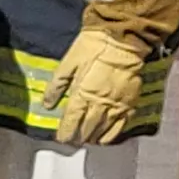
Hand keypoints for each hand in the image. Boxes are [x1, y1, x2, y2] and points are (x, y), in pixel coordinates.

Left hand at [47, 29, 146, 145]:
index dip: (65, 132)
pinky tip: (106, 137)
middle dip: (78, 137)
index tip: (61, 139)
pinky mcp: (130, 102)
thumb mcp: (68, 62)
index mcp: (82, 93)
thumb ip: (57, 85)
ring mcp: (117, 104)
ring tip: (86, 140)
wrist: (123, 37)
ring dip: (93, 138)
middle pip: (87, 128)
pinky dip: (112, 134)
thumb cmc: (93, 46)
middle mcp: (100, 103)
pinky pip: (121, 125)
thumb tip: (47, 104)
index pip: (72, 121)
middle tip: (72, 140)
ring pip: (104, 130)